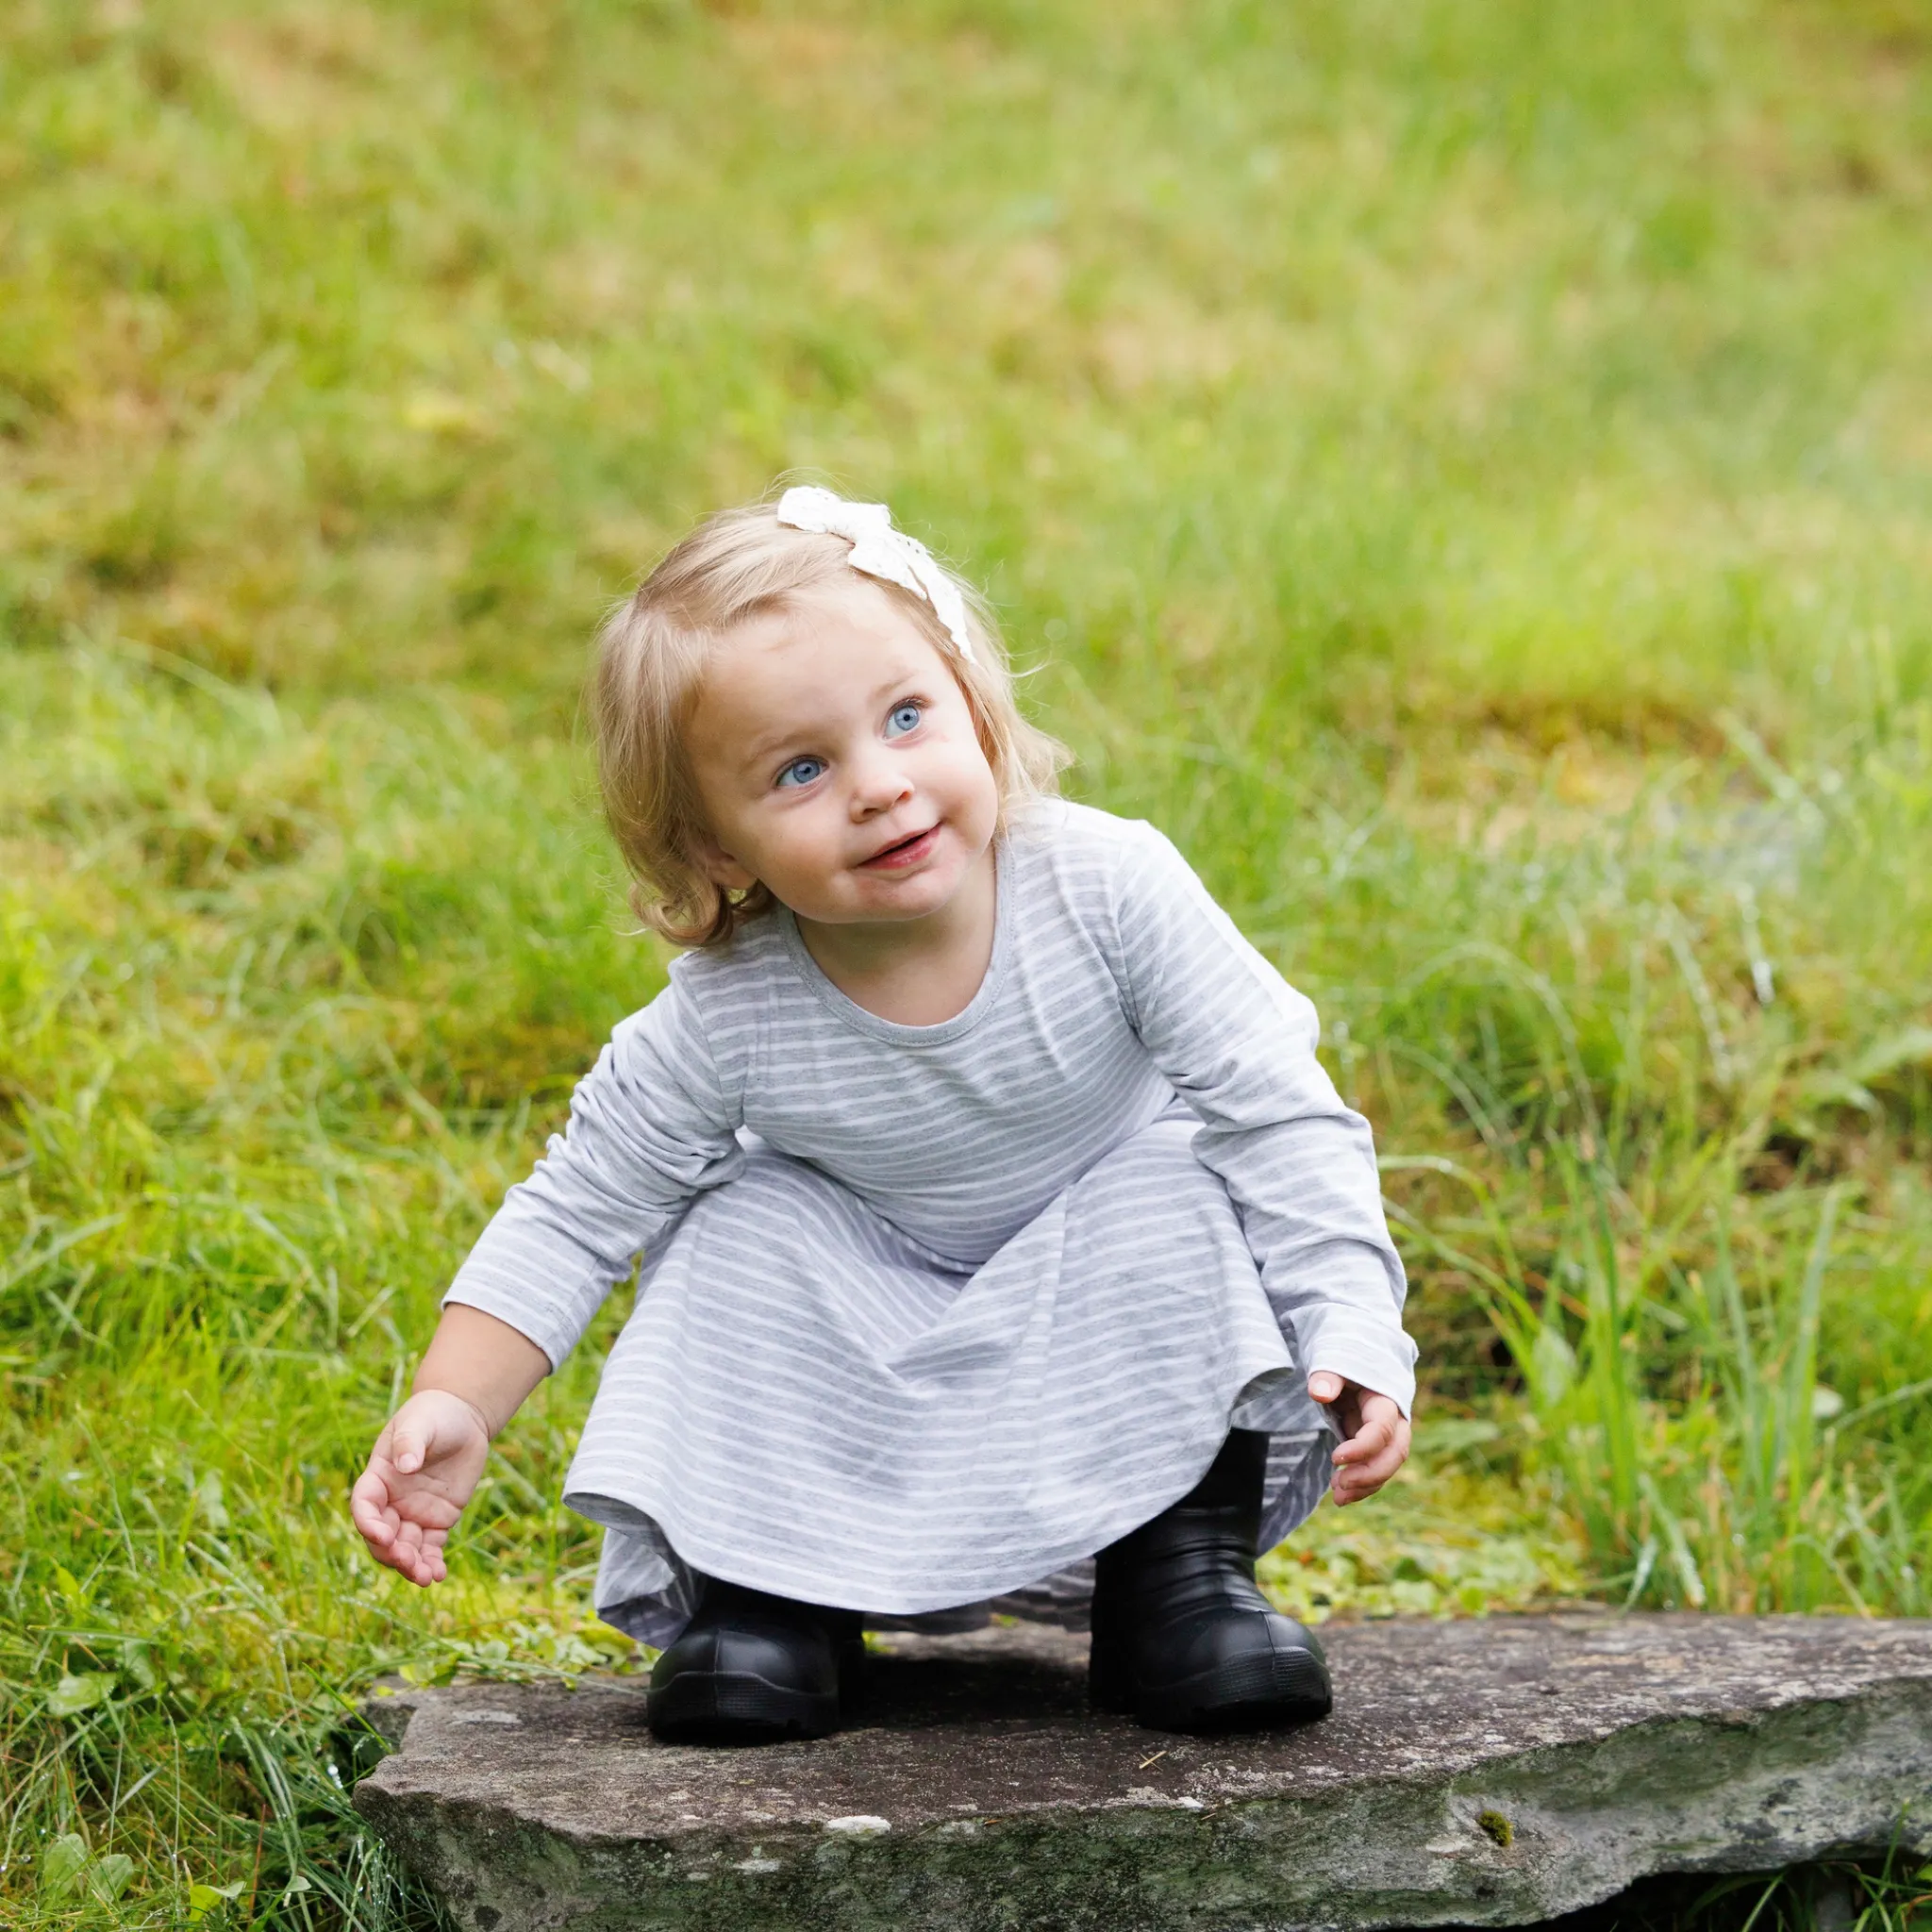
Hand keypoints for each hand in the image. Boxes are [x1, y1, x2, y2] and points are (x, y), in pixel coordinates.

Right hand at [350, 1389, 491, 1585]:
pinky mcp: (437, 1520)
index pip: (364, 1507)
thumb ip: (410, 1441)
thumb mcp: (420, 1422)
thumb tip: (406, 1465)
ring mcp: (413, 1513)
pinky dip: (432, 1562)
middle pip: (382, 1536)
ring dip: (411, 1566)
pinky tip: (439, 1574)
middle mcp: (392, 1501)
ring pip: (405, 1548)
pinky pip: (431, 1547)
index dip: (368, 1524)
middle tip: (408, 1561)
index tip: (383, 1535)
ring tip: (426, 1578)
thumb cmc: (434, 1414)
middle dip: (391, 1552)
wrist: (463, 1418)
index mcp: (378, 1478)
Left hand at [1308, 1372, 1410, 1506]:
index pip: (1382, 1429)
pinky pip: (1376, 1469)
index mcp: (1385, 1398)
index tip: (1335, 1458)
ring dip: (1366, 1485)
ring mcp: (1388, 1434)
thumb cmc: (1342, 1360)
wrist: (1351, 1363)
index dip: (1362, 1447)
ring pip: (1388, 1466)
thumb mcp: (1333, 1361)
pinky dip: (1363, 1485)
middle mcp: (1394, 1419)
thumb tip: (1319, 1392)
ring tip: (1337, 1497)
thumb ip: (1328, 1377)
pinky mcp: (1377, 1445)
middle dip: (1371, 1474)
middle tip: (1340, 1485)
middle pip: (1395, 1453)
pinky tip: (1341, 1494)